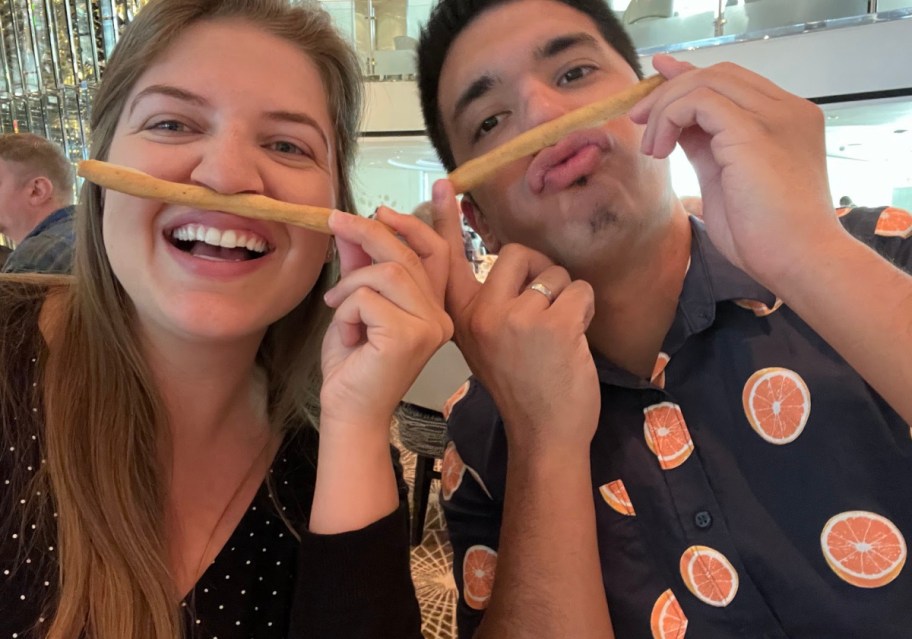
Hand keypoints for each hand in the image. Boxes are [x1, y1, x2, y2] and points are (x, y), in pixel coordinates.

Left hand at [319, 210, 452, 436]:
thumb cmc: (354, 367)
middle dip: (368, 232)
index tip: (383, 208)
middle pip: (408, 255)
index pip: (435, 253)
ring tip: (335, 305)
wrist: (349, 413)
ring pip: (388, 272)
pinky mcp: (410, 336)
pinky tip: (346, 332)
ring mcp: (429, 327)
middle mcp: (440, 316)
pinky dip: (346, 309)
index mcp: (434, 308)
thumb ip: (361, 269)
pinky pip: (369, 297)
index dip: (414, 224)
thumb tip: (353, 228)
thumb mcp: (355, 306)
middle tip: (334, 221)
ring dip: (351, 283)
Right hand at [430, 180, 599, 455]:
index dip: (446, 220)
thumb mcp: (488, 343)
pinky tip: (576, 338)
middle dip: (541, 275)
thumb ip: (489, 303)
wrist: (545, 432)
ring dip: (567, 297)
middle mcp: (482, 314)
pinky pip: (580, 290)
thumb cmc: (522, 384)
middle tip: (543, 313)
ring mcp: (515, 319)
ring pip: (554, 273)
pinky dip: (587, 309)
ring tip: (559, 333)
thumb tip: (511, 260)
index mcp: (464, 316)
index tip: (442, 183)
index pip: (450, 260)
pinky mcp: (552, 326)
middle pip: (518, 254)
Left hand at [629, 55, 844, 287]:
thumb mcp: (725, 179)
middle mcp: (786, 109)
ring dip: (665, 108)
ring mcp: (775, 116)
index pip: (732, 82)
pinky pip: (698, 101)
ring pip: (705, 82)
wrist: (799, 262)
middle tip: (639, 119)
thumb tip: (676, 125)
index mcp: (786, 120)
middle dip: (670, 90)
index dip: (689, 77)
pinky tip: (662, 151)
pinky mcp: (754, 130)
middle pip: (718, 74)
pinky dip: (670, 118)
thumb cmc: (766, 236)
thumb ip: (706, 146)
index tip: (656, 81)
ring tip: (652, 149)